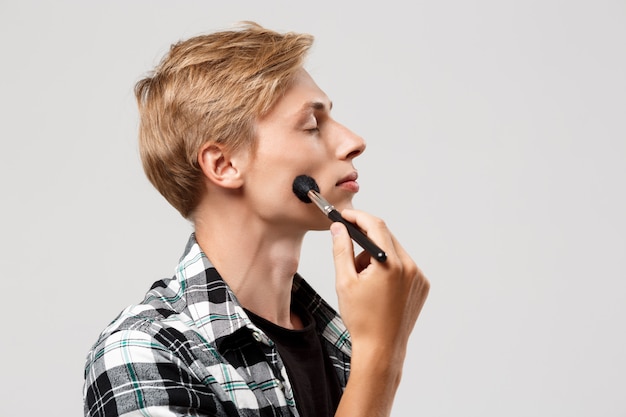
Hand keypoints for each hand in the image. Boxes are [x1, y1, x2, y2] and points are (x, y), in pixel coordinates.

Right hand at [330, 209, 429, 361]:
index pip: (375, 226)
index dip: (358, 217)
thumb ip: (341, 250)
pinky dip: (389, 268)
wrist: (381, 349)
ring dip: (377, 255)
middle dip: (365, 241)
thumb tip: (338, 228)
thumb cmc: (362, 320)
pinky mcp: (422, 286)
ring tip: (363, 280)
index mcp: (390, 264)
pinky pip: (403, 265)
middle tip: (350, 257)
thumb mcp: (345, 282)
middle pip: (385, 237)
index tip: (345, 216)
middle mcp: (409, 267)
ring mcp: (418, 277)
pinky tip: (378, 287)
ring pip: (394, 251)